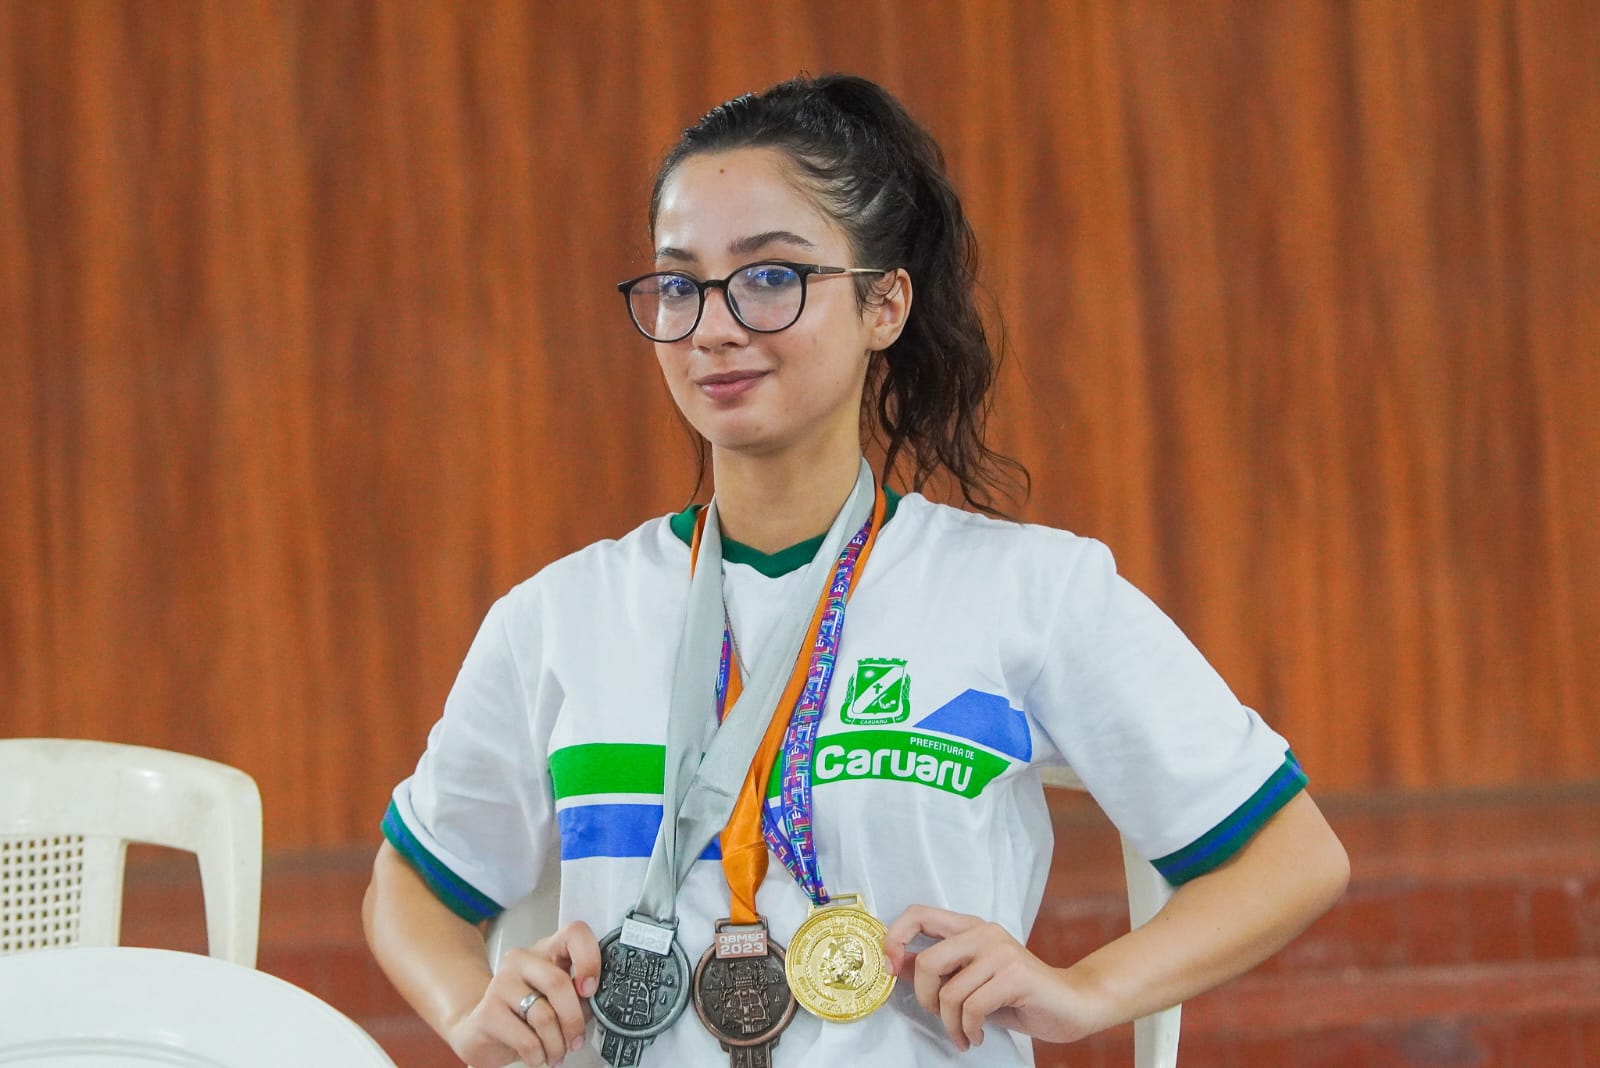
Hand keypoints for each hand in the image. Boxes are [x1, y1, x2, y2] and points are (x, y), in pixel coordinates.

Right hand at [446, 920, 601, 1067]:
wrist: (481, 1031)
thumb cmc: (525, 1014)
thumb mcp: (558, 1001)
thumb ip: (579, 996)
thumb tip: (601, 1003)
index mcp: (546, 951)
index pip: (574, 933)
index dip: (589, 959)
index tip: (591, 989)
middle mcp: (522, 960)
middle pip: (558, 982)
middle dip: (574, 1020)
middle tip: (576, 1039)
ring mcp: (502, 983)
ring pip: (544, 1016)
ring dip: (557, 1044)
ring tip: (556, 1053)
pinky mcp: (488, 1012)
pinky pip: (527, 1040)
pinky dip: (539, 1056)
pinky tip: (537, 1057)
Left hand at [883, 905, 1101, 1049]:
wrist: (1071, 1003)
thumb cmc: (1015, 994)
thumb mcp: (970, 978)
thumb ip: (938, 969)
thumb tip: (893, 965)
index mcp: (969, 926)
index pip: (918, 914)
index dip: (895, 938)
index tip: (889, 967)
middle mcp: (983, 931)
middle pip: (927, 961)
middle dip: (925, 999)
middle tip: (939, 1016)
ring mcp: (1001, 951)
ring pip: (949, 992)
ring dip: (950, 1024)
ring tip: (963, 1034)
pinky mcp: (1016, 975)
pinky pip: (973, 1007)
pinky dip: (969, 1030)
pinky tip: (978, 1036)